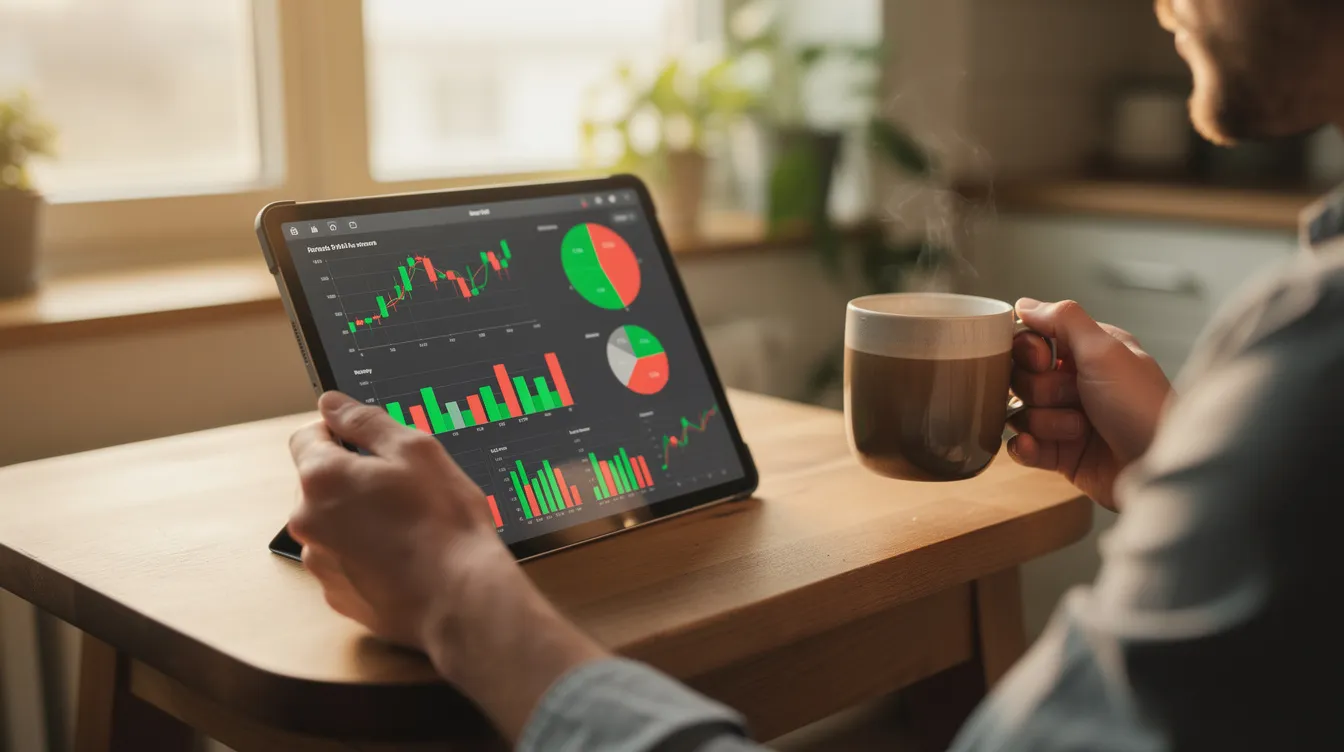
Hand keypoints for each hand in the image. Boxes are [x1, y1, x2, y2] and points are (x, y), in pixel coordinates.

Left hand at [287, 391, 606, 739]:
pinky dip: (367, 554)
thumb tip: (332, 403)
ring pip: (334, 523)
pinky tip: (404, 556)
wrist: (461, 598)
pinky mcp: (338, 594)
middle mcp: (307, 521)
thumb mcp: (415, 450)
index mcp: (321, 478)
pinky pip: (346, 561)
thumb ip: (365, 421)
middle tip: (403, 487)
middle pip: (319, 483)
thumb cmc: (443, 522)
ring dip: (359, 518)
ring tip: (408, 527)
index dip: (339, 432)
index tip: (370, 443)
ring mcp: (320, 562)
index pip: (307, 436)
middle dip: (353, 479)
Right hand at [1009, 299, 1172, 510]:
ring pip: (1022, 412)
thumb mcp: (1106, 351)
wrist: (1159, 466)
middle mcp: (1077, 382)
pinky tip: (1036, 447)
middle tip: (1074, 397)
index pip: (1033, 339)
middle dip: (1041, 390)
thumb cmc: (1142, 407)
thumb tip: (1025, 304)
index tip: (1044, 359)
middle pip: (1022, 377)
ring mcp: (1067, 418)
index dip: (1029, 350)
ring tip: (1077, 430)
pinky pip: (1022, 446)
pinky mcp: (1061, 453)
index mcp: (1089, 351)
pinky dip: (1025, 447)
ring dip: (1043, 421)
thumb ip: (1064, 320)